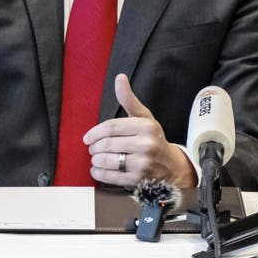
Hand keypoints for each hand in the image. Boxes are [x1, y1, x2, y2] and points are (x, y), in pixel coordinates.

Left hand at [83, 74, 197, 187]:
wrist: (170, 166)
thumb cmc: (153, 139)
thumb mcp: (144, 118)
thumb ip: (129, 99)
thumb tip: (119, 78)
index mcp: (147, 127)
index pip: (111, 127)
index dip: (95, 132)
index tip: (87, 137)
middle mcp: (146, 145)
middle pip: (107, 144)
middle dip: (94, 147)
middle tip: (93, 148)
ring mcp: (142, 163)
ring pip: (106, 160)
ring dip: (95, 159)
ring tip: (97, 157)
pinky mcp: (136, 180)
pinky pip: (109, 176)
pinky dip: (98, 172)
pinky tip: (99, 168)